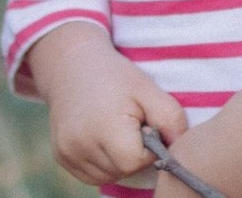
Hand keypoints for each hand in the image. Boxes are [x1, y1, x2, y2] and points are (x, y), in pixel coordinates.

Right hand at [31, 24, 187, 186]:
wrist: (74, 65)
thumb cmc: (115, 76)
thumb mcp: (146, 87)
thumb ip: (169, 116)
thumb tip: (180, 146)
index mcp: (102, 126)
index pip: (134, 161)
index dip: (148, 148)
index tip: (146, 126)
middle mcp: (79, 144)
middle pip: (121, 171)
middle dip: (134, 154)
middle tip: (132, 124)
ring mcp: (67, 153)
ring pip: (108, 176)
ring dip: (119, 160)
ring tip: (117, 128)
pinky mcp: (61, 157)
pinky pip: (92, 175)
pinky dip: (104, 162)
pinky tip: (104, 137)